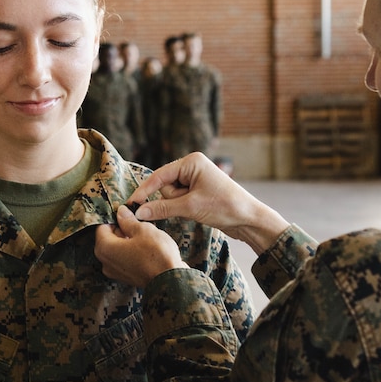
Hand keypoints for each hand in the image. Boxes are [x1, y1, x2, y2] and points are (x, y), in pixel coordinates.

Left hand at [93, 204, 183, 287]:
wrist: (171, 280)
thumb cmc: (157, 255)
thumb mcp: (143, 230)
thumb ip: (128, 220)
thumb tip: (121, 212)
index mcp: (104, 248)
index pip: (102, 226)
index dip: (115, 217)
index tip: (126, 213)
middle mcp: (105, 262)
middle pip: (108, 238)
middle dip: (121, 229)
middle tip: (138, 224)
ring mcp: (115, 272)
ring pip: (117, 249)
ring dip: (128, 241)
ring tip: (144, 237)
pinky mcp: (126, 277)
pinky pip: (124, 259)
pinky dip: (132, 252)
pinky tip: (146, 249)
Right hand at [129, 153, 288, 252]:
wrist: (249, 219)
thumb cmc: (224, 207)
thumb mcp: (190, 207)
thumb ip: (162, 208)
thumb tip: (139, 212)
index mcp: (191, 162)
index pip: (159, 175)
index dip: (145, 190)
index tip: (131, 204)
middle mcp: (192, 166)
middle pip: (165, 186)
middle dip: (172, 200)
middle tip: (190, 206)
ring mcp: (195, 178)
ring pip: (170, 195)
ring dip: (178, 206)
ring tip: (198, 209)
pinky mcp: (197, 191)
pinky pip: (179, 200)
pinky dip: (182, 208)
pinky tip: (197, 211)